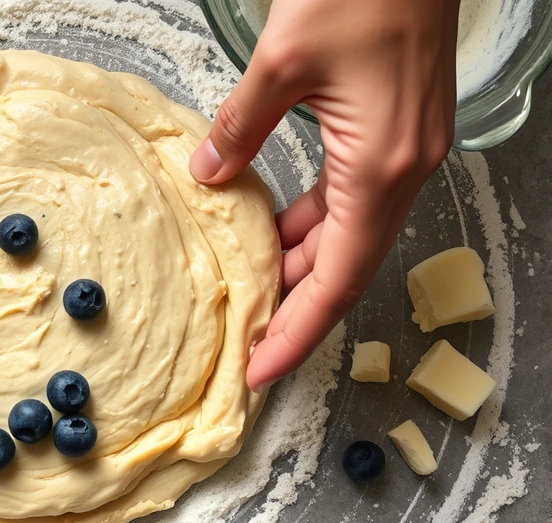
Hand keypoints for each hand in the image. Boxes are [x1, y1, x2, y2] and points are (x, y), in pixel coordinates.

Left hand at [190, 0, 457, 390]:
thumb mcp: (281, 64)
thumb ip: (240, 128)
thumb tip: (207, 173)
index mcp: (380, 167)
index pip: (336, 277)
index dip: (298, 330)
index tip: (261, 368)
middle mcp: (403, 169)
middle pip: (346, 264)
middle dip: (297, 306)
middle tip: (248, 339)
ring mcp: (405, 151)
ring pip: (350, 232)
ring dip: (303, 262)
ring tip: (254, 290)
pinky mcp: (396, 131)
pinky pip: (353, 197)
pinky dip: (314, 221)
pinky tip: (276, 226)